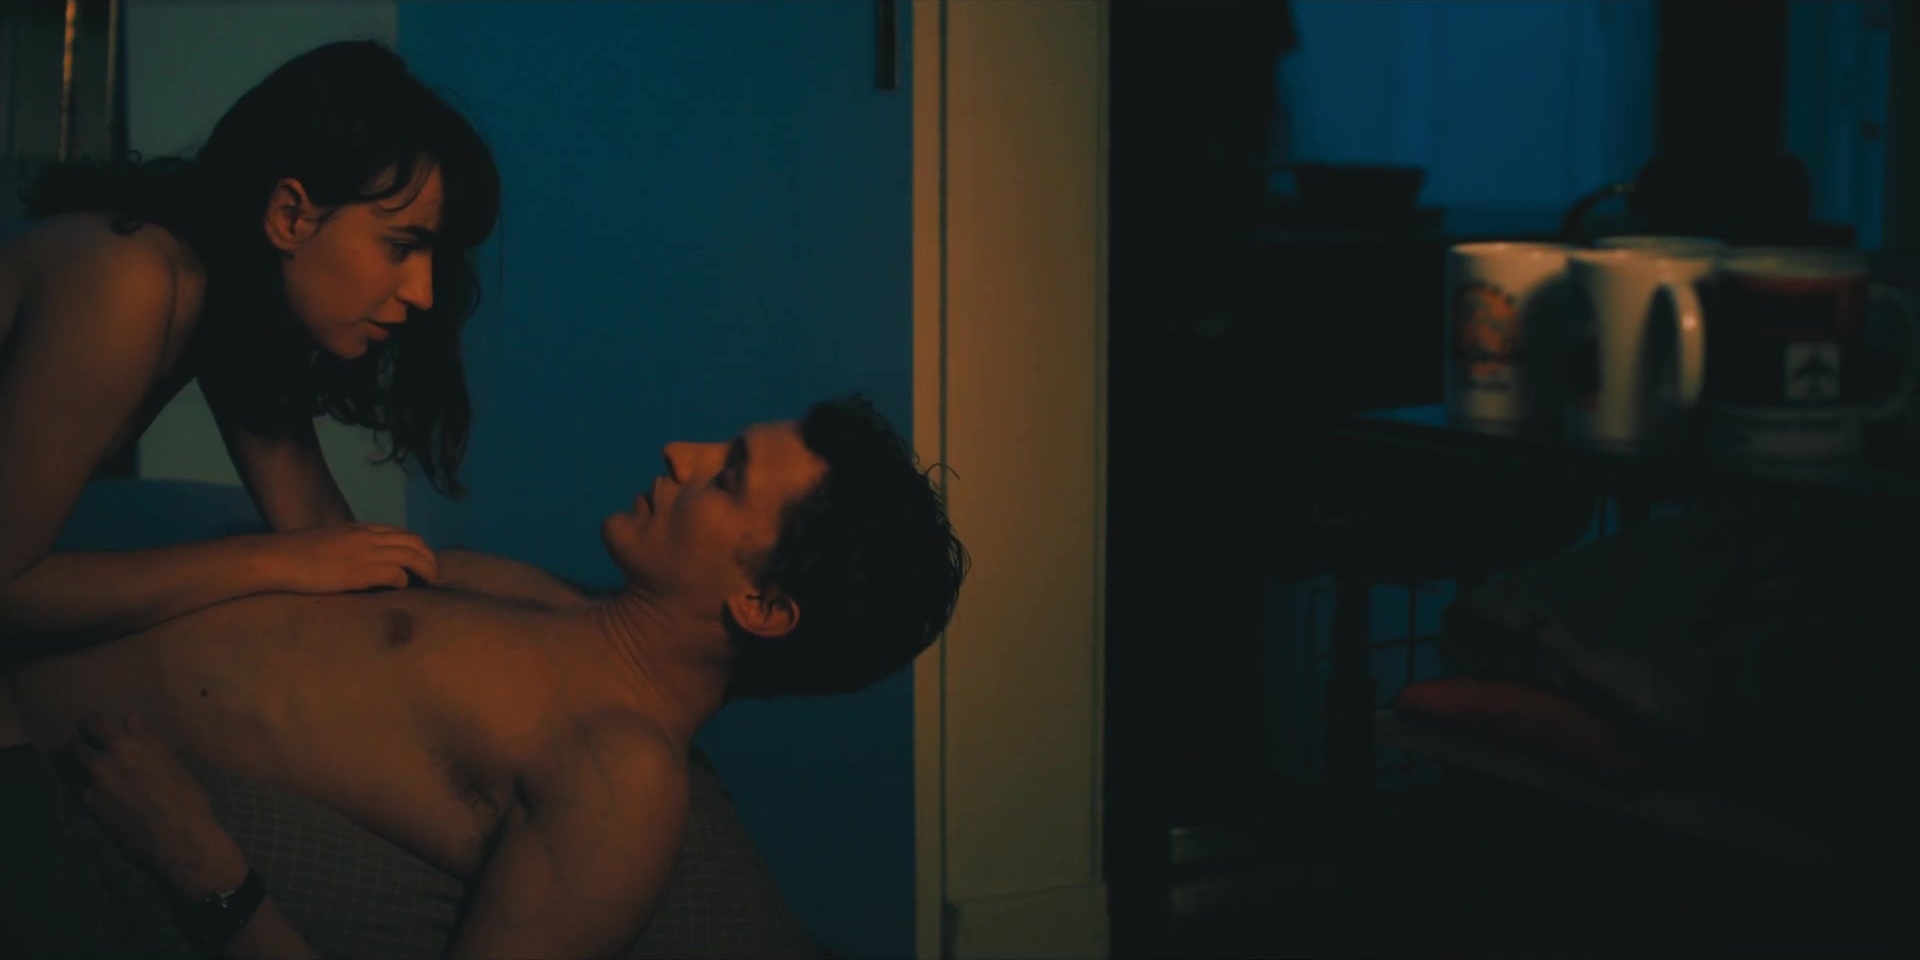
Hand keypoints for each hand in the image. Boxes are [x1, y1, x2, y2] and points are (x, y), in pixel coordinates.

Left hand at [54, 713, 248, 899]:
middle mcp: (100, 762)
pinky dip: (83, 788)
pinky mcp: (87, 808)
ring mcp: (90, 786)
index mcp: (124, 745)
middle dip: (80, 749)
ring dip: (76, 768)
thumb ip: (146, 739)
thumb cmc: (185, 797)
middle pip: (72, 747)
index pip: (89, 723)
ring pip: (68, 769)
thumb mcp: (170, 762)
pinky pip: (76, 789)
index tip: (98, 733)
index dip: (91, 726)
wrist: (178, 838)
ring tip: (94, 777)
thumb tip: (128, 719)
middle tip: (94, 756)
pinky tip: (102, 796)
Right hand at [258, 522, 439, 593]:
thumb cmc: (295, 555)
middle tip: (434, 577)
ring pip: (411, 555)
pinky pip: (395, 573)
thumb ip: (348, 548)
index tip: (422, 563)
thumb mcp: (329, 542)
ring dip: (426, 571)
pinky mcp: (358, 572)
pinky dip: (405, 581)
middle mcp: (367, 537)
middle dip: (430, 559)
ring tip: (431, 585)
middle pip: (414, 542)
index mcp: (359, 529)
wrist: (275, 558)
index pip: (400, 533)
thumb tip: (359, 564)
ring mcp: (364, 553)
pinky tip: (403, 590)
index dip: (417, 548)